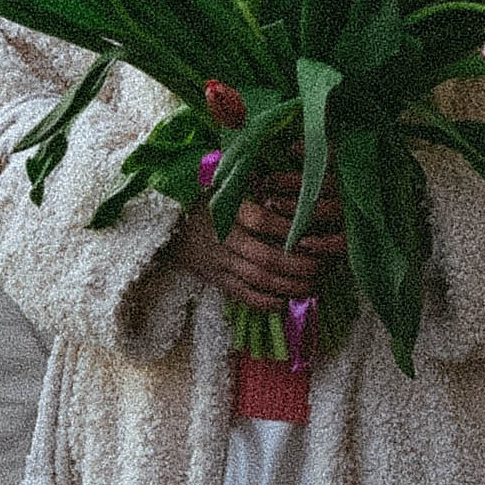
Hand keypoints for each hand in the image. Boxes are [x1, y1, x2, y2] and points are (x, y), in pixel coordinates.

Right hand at [176, 183, 345, 312]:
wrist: (164, 224)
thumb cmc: (200, 199)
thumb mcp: (220, 183)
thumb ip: (249, 182)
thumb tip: (284, 183)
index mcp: (225, 209)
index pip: (261, 219)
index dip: (288, 228)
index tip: (309, 232)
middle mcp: (222, 238)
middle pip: (265, 257)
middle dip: (298, 265)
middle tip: (320, 267)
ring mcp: (218, 261)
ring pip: (258, 279)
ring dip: (288, 286)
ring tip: (311, 286)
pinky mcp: (215, 278)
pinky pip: (242, 295)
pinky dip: (265, 302)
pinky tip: (285, 301)